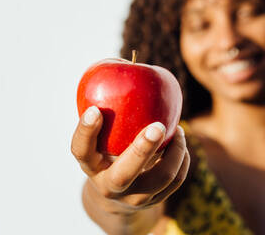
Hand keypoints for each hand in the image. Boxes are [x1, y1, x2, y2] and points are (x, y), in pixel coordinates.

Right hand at [71, 106, 189, 213]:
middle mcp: (110, 186)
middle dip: (142, 149)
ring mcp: (134, 198)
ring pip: (160, 178)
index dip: (86, 131)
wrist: (118, 193)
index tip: (95, 109)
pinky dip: (182, 159)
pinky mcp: (154, 202)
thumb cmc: (110, 149)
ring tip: (179, 131)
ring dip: (175, 151)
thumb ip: (110, 110)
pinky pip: (176, 180)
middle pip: (125, 173)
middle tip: (158, 126)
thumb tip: (128, 63)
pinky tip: (180, 144)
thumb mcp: (103, 136)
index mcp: (92, 166)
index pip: (81, 151)